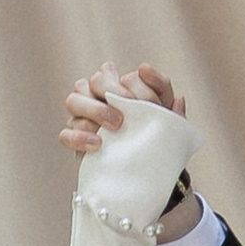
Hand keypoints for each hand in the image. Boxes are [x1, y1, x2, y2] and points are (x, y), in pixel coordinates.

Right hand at [61, 59, 185, 152]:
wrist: (141, 173)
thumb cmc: (152, 141)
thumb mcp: (167, 127)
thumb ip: (173, 114)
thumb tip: (178, 100)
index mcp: (118, 84)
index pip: (128, 72)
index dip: (139, 83)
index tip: (154, 102)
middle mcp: (97, 95)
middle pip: (96, 79)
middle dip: (114, 91)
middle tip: (132, 109)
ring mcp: (81, 116)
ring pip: (74, 100)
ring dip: (95, 110)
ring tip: (116, 127)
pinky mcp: (74, 139)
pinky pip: (66, 134)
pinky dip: (80, 137)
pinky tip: (98, 144)